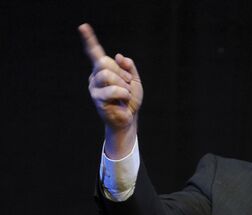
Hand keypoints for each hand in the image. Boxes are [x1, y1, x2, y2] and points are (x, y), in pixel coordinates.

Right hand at [79, 23, 142, 157]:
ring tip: (125, 93)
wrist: (129, 118)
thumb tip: (119, 56)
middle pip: (104, 62)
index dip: (89, 39)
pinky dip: (124, 93)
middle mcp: (95, 76)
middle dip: (121, 72)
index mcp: (103, 69)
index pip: (95, 52)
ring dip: (123, 84)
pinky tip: (123, 100)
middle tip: (127, 83)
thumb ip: (128, 67)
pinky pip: (113, 89)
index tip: (83, 27)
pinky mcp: (97, 99)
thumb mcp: (134, 80)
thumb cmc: (130, 99)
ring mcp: (94, 88)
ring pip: (107, 74)